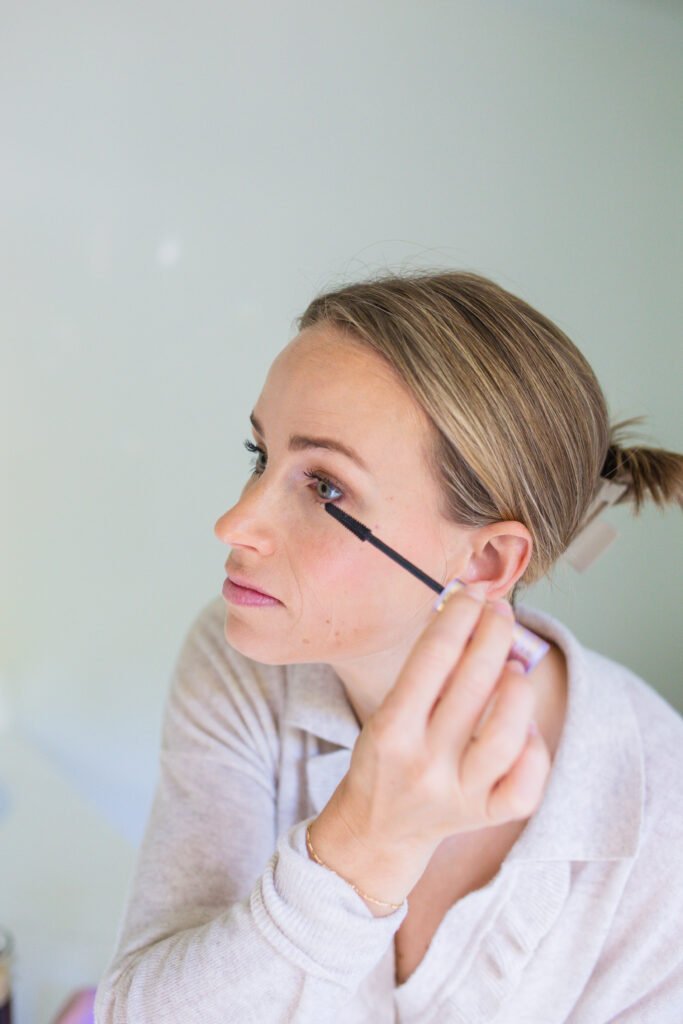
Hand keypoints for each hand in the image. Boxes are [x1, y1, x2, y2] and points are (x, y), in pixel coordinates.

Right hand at [331, 586, 550, 859]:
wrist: (378, 828)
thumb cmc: (386, 755)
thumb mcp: (386, 710)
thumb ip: (427, 673)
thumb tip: (474, 616)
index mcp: (391, 730)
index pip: (432, 660)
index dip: (459, 618)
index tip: (472, 595)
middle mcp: (425, 763)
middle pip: (474, 689)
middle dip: (494, 637)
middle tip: (500, 614)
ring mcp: (459, 794)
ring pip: (507, 738)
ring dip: (517, 691)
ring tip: (514, 668)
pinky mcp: (485, 816)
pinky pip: (525, 785)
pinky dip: (534, 749)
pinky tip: (524, 726)